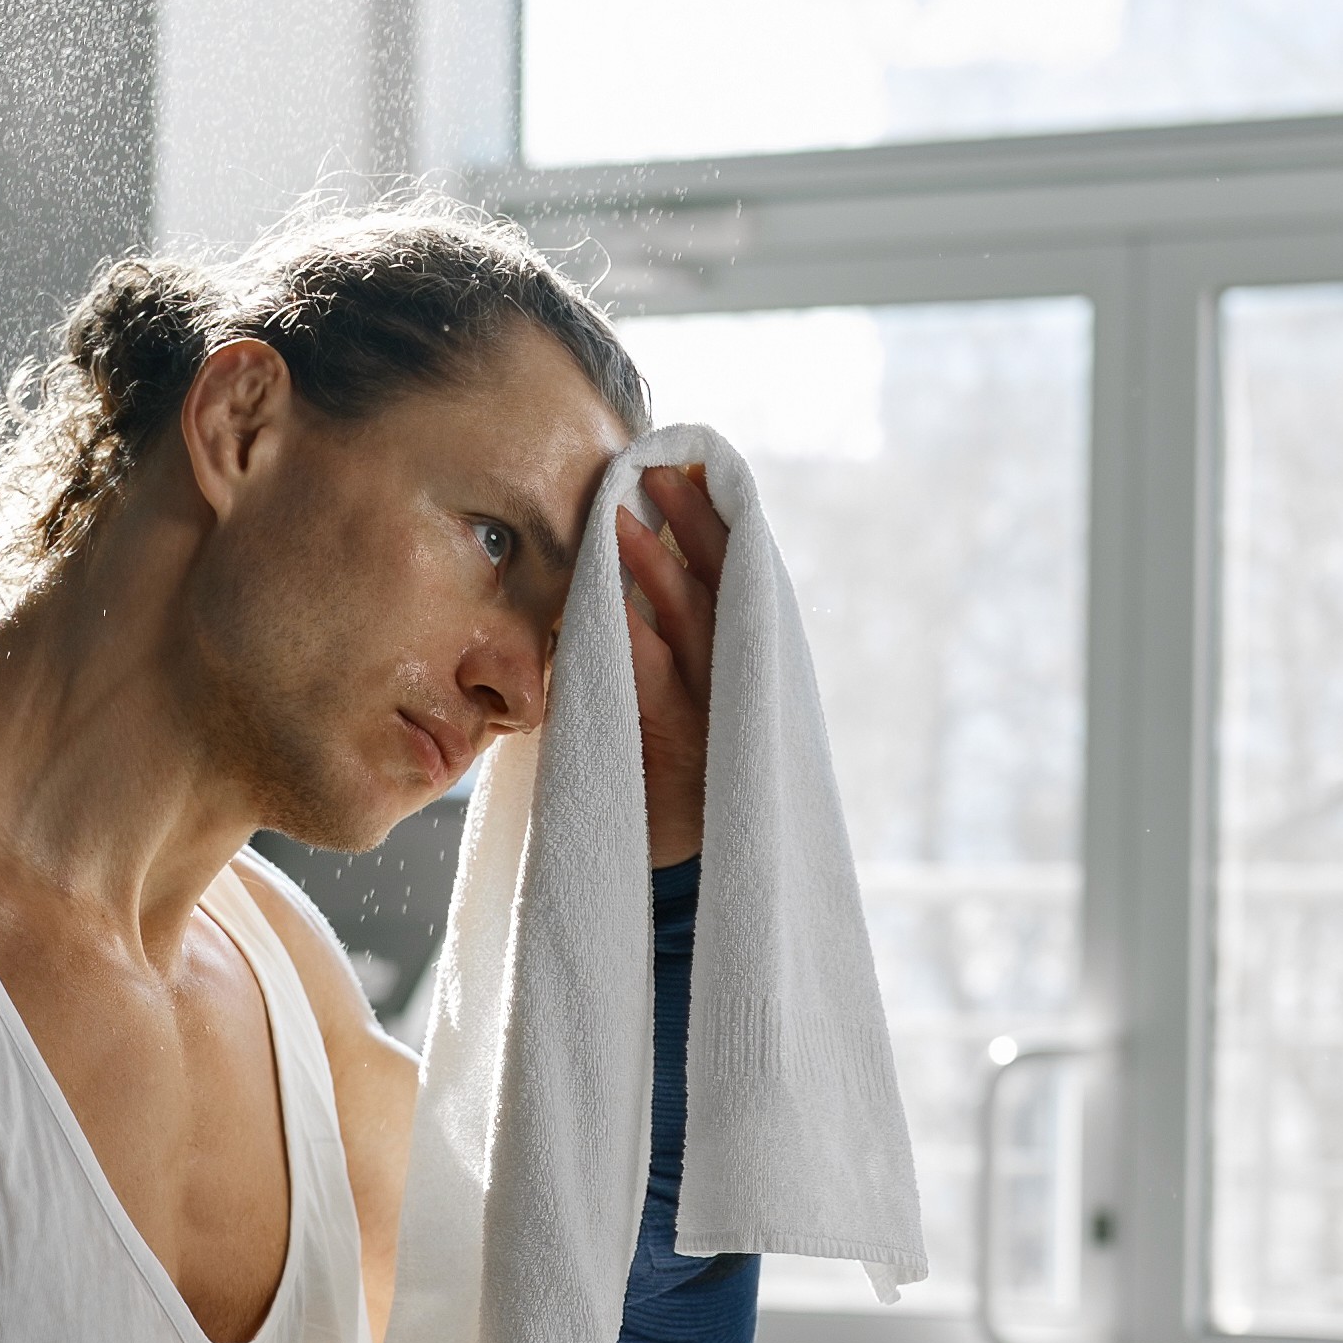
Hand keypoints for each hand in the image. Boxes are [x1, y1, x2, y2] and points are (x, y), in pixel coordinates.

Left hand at [617, 464, 730, 869]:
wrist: (690, 874)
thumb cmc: (672, 786)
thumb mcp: (679, 709)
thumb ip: (663, 652)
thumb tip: (629, 584)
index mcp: (738, 666)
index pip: (731, 579)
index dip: (713, 523)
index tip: (690, 468)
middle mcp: (734, 682)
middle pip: (720, 585)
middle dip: (693, 523)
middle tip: (661, 469)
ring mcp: (711, 714)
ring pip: (688, 624)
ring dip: (654, 568)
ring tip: (619, 519)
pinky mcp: (680, 749)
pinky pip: (652, 683)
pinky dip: (630, 640)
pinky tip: (604, 605)